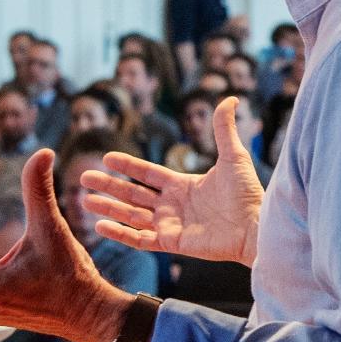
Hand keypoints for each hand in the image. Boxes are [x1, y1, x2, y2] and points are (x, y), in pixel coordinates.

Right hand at [79, 95, 263, 265]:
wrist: (257, 227)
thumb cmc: (248, 195)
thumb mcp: (234, 156)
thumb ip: (224, 129)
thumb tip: (229, 98)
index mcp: (183, 185)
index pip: (148, 174)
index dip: (127, 166)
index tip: (106, 157)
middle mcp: (172, 205)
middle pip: (133, 194)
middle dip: (109, 186)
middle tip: (83, 178)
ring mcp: (170, 225)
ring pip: (131, 216)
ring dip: (108, 208)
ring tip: (85, 200)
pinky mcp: (171, 243)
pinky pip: (139, 239)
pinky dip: (120, 233)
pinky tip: (101, 225)